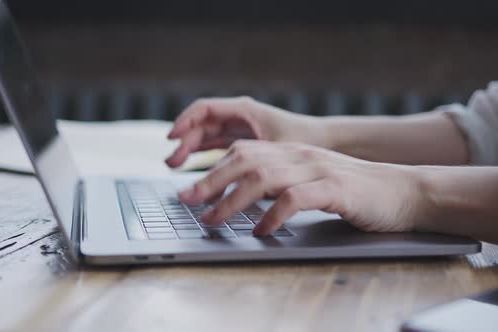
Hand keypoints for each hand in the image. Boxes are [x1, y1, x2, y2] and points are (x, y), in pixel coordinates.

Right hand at [165, 96, 323, 167]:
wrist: (326, 142)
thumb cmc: (304, 139)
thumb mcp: (276, 146)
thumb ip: (253, 157)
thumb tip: (230, 174)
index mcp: (244, 109)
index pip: (204, 109)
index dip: (185, 121)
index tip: (172, 137)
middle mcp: (238, 117)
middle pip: (201, 125)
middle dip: (184, 142)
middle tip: (172, 163)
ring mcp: (238, 129)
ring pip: (205, 136)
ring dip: (189, 150)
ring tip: (175, 167)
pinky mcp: (241, 143)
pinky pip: (214, 147)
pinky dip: (201, 156)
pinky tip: (192, 170)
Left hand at [178, 140, 428, 235]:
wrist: (403, 191)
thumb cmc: (353, 192)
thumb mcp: (311, 181)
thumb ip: (281, 184)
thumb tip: (242, 199)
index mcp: (292, 152)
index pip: (242, 153)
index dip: (212, 170)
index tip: (189, 192)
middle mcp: (300, 155)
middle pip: (244, 161)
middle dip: (211, 182)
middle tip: (188, 203)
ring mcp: (318, 169)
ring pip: (263, 177)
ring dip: (232, 201)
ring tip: (214, 220)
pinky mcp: (335, 188)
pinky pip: (295, 198)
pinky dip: (273, 215)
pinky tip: (262, 230)